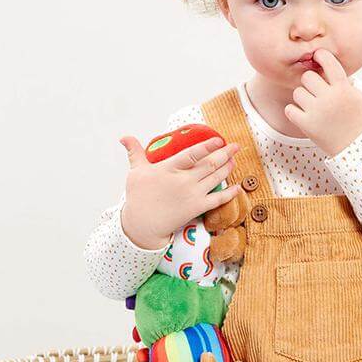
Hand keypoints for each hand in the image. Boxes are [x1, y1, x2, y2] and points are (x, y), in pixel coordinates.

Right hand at [118, 132, 241, 250]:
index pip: (192, 154)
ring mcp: (192, 195)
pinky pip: (217, 200)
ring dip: (227, 168)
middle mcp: (183, 180)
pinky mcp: (197, 208)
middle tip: (235, 146)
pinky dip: (229, 193)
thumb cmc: (137, 198)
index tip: (218, 140)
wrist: (142, 225)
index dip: (207, 146)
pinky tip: (237, 187)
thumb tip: (124, 137)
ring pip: (215, 178)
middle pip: (209, 164)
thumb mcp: (135, 172)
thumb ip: (135, 152)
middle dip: (224, 154)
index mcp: (169, 169)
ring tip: (234, 160)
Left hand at [282, 49, 361, 155]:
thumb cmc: (355, 119)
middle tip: (314, 90)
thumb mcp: (358, 97)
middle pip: (307, 76)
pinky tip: (302, 114)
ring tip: (310, 105)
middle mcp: (330, 98)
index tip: (318, 56)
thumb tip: (330, 64)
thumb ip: (345, 81)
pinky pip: (289, 109)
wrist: (353, 147)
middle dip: (309, 82)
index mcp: (343, 89)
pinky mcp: (306, 125)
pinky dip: (294, 111)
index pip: (329, 62)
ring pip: (297, 92)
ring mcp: (317, 112)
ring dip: (302, 97)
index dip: (321, 55)